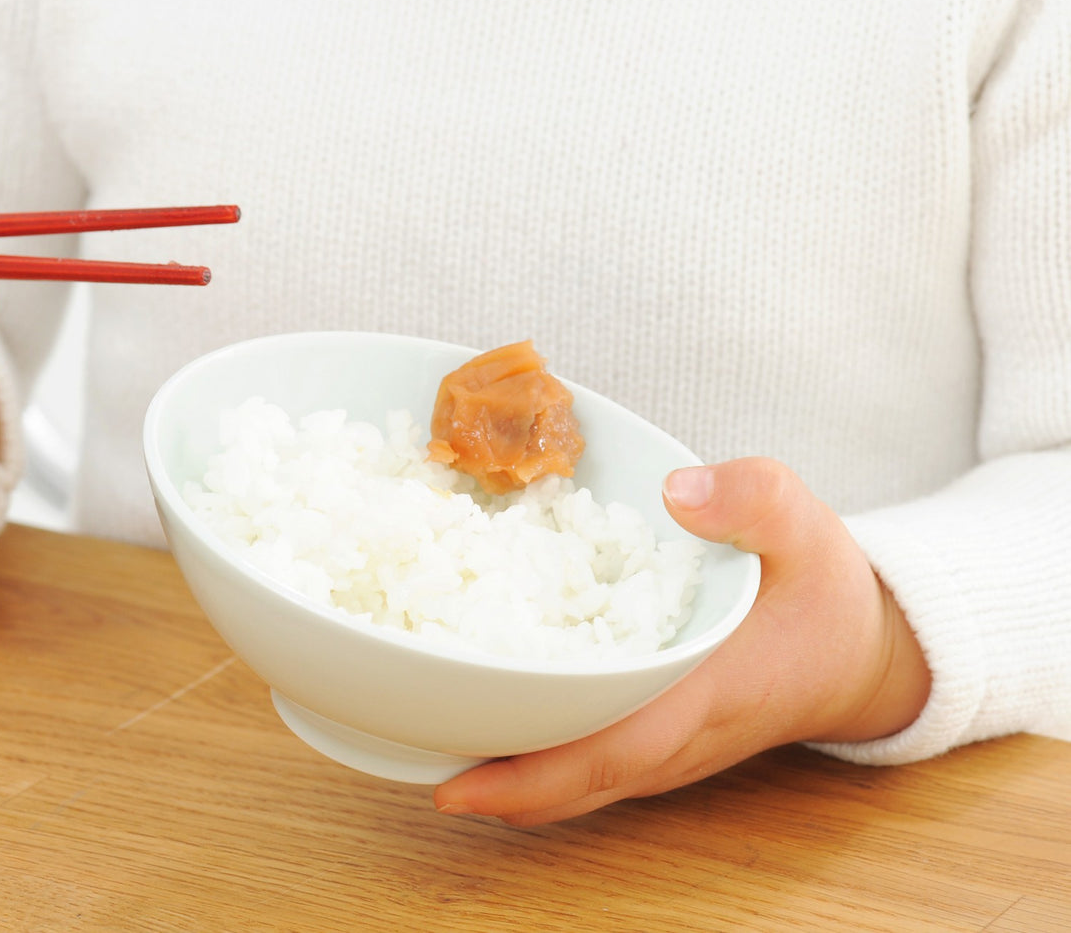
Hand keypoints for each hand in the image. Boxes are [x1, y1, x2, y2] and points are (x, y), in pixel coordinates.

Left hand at [432, 456, 931, 825]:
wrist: (864, 651)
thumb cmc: (827, 593)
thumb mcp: (807, 526)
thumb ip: (754, 498)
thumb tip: (678, 491)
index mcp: (710, 692)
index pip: (615, 750)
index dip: (534, 775)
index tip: (458, 784)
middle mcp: (679, 736)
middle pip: (576, 780)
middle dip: (494, 783)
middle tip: (410, 759)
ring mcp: (668, 748)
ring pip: (577, 780)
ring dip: (508, 775)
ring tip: (428, 742)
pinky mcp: (660, 739)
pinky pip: (590, 760)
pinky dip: (537, 755)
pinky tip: (490, 720)